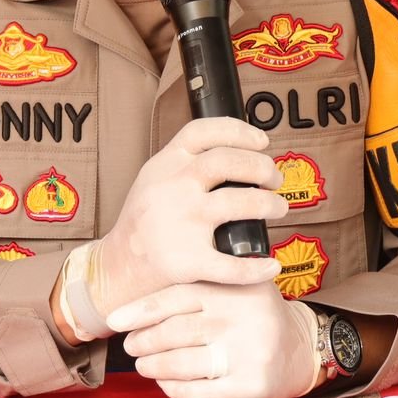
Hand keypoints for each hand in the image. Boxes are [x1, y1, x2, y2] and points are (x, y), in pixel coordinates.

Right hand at [87, 116, 288, 318]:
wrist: (118, 267)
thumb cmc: (144, 222)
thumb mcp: (154, 178)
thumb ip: (186, 162)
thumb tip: (237, 149)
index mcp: (165, 164)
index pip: (203, 132)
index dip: (238, 131)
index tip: (262, 141)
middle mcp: (173, 187)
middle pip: (228, 162)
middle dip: (262, 167)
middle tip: (275, 179)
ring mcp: (182, 223)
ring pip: (240, 203)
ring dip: (268, 204)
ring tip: (278, 208)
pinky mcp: (188, 260)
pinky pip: (233, 264)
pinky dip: (257, 266)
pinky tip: (270, 266)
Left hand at [108, 281, 322, 397]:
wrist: (301, 350)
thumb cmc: (256, 318)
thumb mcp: (237, 289)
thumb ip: (200, 288)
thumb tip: (138, 306)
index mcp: (235, 288)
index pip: (177, 296)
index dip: (141, 310)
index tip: (116, 321)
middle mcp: (243, 318)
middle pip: (175, 331)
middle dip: (144, 342)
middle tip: (132, 346)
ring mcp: (249, 353)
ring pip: (182, 363)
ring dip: (154, 367)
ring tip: (144, 366)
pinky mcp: (251, 385)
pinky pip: (198, 392)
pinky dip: (174, 390)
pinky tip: (166, 384)